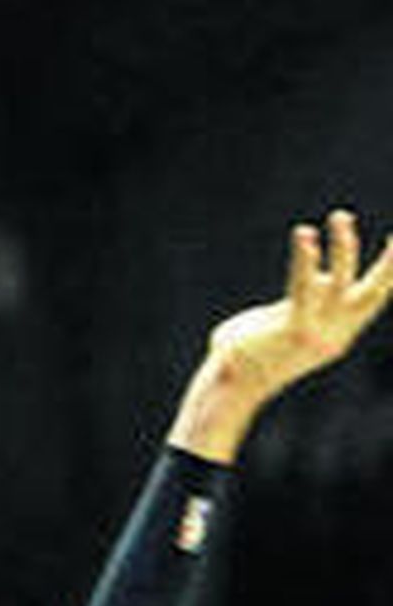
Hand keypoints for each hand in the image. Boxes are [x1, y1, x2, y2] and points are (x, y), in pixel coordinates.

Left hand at [172, 212, 392, 460]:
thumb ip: (307, 300)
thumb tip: (320, 277)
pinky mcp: (294, 329)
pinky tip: (304, 235)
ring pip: (342, 282)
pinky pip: (304, 286)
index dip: (389, 274)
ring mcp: (317, 335)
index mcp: (337, 336)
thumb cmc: (248, 356)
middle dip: (391, 263)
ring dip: (342, 247)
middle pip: (375, 295)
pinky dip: (306, 258)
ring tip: (338, 216)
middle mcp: (335, 336)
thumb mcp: (288, 324)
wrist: (228, 389)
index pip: (373, 301)